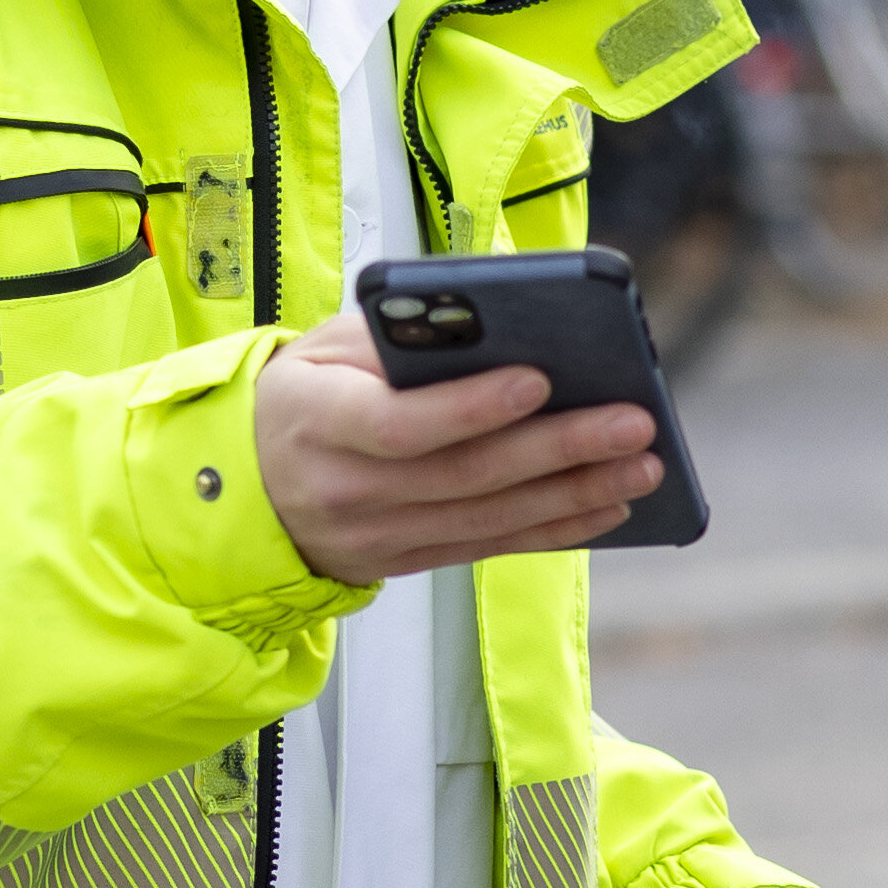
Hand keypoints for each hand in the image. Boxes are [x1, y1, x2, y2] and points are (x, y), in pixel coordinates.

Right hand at [250, 316, 660, 583]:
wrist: (244, 483)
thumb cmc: (301, 394)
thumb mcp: (321, 347)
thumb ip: (395, 336)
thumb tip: (492, 327)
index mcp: (314, 420)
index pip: (397, 424)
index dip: (470, 407)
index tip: (540, 378)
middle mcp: (343, 488)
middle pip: (464, 474)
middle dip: (558, 448)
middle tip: (633, 422)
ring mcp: (374, 535)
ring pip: (488, 519)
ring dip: (574, 492)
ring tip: (643, 464)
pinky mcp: (404, 560)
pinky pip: (488, 547)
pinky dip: (554, 527)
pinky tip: (609, 504)